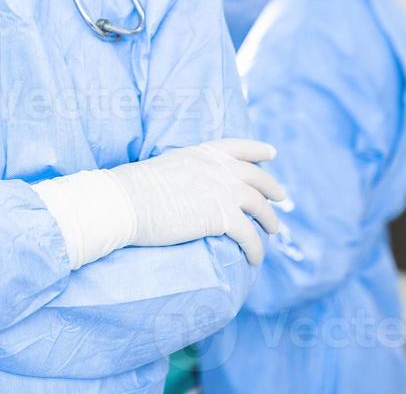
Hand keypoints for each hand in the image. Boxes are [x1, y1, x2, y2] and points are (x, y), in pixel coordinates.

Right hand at [111, 139, 283, 263]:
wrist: (124, 203)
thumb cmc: (132, 190)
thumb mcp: (165, 167)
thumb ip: (186, 172)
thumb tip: (189, 186)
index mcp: (201, 153)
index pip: (238, 147)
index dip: (258, 150)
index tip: (272, 154)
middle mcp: (216, 168)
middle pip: (256, 177)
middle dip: (272, 187)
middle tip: (281, 198)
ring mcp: (221, 191)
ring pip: (259, 206)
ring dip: (270, 220)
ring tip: (275, 230)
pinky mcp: (221, 217)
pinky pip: (249, 235)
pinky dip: (256, 248)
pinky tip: (256, 258)